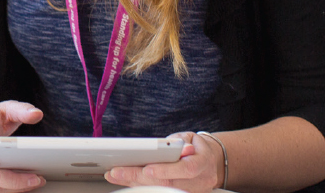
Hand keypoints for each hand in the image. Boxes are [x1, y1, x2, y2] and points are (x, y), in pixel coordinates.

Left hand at [105, 132, 221, 192]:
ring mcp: (192, 191)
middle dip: (139, 177)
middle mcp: (199, 181)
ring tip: (116, 176)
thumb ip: (181, 141)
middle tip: (117, 172)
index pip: (187, 169)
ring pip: (162, 190)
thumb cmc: (196, 147)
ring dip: (136, 183)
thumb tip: (177, 146)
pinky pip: (161, 192)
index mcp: (203, 162)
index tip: (147, 169)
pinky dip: (142, 186)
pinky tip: (126, 180)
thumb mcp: (191, 137)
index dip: (166, 170)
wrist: (209, 162)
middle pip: (168, 183)